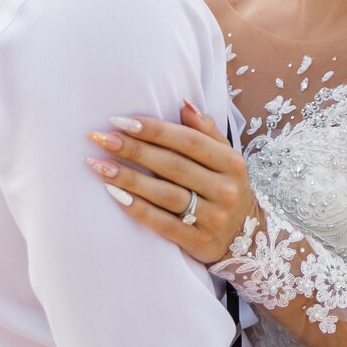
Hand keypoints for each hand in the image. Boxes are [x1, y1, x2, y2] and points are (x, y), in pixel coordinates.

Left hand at [84, 103, 255, 262]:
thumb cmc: (225, 189)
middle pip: (173, 166)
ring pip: (165, 194)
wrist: (248, 239)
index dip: (154, 130)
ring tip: (98, 166)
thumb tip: (183, 103)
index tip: (121, 120)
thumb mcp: (226, 160)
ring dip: (128, 178)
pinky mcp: (200, 243)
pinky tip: (114, 194)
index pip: (189, 141)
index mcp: (231, 163)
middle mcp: (225, 189)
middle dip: (134, 150)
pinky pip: (163, 224)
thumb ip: (206, 131)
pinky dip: (137, 208)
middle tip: (101, 139)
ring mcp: (214, 218)